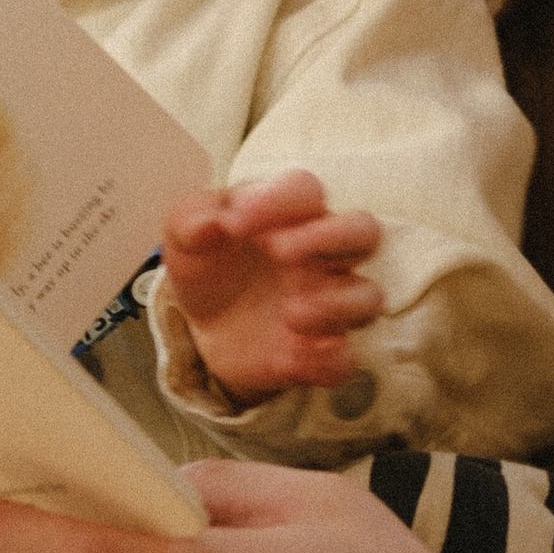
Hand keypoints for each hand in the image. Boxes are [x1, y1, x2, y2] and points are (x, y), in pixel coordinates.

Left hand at [160, 172, 384, 403]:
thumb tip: (210, 224)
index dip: (278, 201)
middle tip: (280, 252)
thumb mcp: (185, 237)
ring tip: (290, 312)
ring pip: (368, 297)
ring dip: (335, 303)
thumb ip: (191, 219)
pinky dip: (325, 361)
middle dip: (330, 238)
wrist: (207, 326)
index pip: (307, 191)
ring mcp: (328, 303)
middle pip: (364, 231)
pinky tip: (289, 358)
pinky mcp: (322, 351)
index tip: (235, 223)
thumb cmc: (210, 267)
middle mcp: (322, 254)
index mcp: (291, 216)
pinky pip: (347, 359)